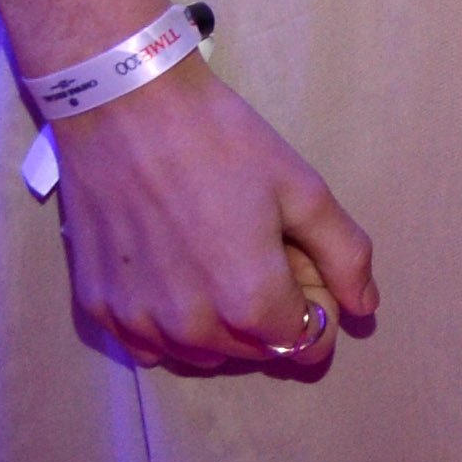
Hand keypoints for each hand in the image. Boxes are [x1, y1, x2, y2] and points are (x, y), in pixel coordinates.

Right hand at [44, 58, 378, 378]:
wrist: (123, 108)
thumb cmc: (221, 141)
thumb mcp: (302, 188)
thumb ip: (344, 255)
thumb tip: (363, 309)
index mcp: (249, 302)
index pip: (305, 345)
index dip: (317, 312)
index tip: (303, 272)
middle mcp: (192, 329)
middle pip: (255, 351)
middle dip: (271, 316)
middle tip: (261, 251)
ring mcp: (140, 324)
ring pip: (202, 354)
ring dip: (221, 325)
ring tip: (216, 257)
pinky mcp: (98, 310)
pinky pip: (150, 346)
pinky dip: (171, 326)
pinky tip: (174, 273)